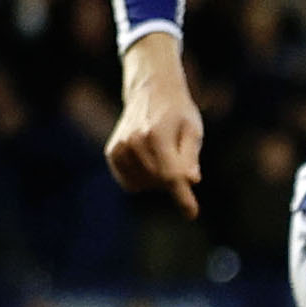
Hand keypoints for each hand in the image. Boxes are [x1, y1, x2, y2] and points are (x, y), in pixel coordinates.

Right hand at [106, 32, 203, 217]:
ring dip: (159, 179)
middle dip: (175, 179)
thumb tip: (192, 180)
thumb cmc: (178, 113)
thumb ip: (191, 156)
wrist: (150, 92)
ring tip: (164, 153)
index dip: (182, 196)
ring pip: (145, 185)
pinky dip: (144, 179)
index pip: (171, 174)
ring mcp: (119, 148)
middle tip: (180, 155)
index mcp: (156, 135)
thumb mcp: (193, 130)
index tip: (192, 214)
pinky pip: (131, 183)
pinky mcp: (112, 154)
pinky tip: (150, 160)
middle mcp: (133, 142)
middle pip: (160, 181)